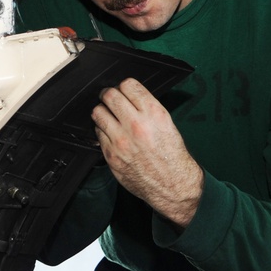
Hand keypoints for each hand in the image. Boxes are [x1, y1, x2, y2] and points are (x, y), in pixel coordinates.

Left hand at [92, 78, 203, 228]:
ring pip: (98, 112)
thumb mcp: (167, 124)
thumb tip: (129, 97)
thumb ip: (147, 108)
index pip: (129, 85)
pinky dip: (102, 130)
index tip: (123, 89)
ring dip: (102, 111)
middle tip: (110, 98)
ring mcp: (121, 140)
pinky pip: (98, 133)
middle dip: (108, 94)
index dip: (124, 86)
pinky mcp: (111, 155)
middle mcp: (136, 125)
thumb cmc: (172, 156)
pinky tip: (110, 133)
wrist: (173, 185)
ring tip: (108, 115)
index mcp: (154, 114)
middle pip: (110, 95)